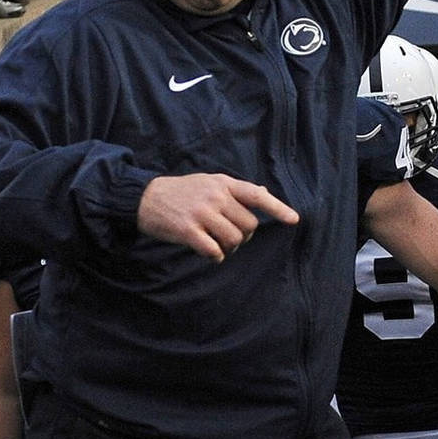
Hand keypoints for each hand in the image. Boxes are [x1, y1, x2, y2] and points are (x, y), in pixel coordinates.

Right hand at [137, 173, 299, 260]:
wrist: (144, 198)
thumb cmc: (180, 192)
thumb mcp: (208, 182)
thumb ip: (234, 189)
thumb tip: (263, 191)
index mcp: (223, 183)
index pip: (256, 195)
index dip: (277, 208)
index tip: (294, 220)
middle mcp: (215, 196)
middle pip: (248, 225)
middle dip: (243, 237)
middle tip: (227, 237)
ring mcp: (202, 213)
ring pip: (234, 240)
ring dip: (229, 248)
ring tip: (216, 245)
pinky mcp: (188, 230)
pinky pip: (214, 251)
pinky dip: (215, 256)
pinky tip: (207, 253)